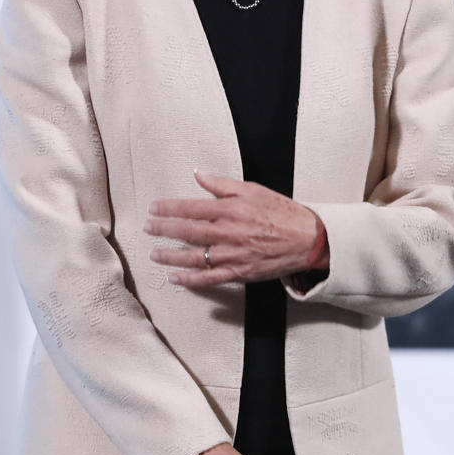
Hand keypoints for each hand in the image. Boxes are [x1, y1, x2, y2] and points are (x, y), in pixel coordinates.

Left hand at [146, 170, 324, 286]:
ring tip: (154, 253)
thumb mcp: (252, 189)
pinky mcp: (238, 272)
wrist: (307, 239)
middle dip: (162, 229)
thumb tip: (198, 174)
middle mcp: (227, 232)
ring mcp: (231, 255)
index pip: (190, 208)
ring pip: (193, 257)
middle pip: (186, 231)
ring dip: (170, 256)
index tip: (152, 208)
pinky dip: (189, 280)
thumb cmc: (281, 212)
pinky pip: (209, 278)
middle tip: (146, 228)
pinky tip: (175, 278)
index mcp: (230, 209)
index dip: (167, 208)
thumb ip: (221, 184)